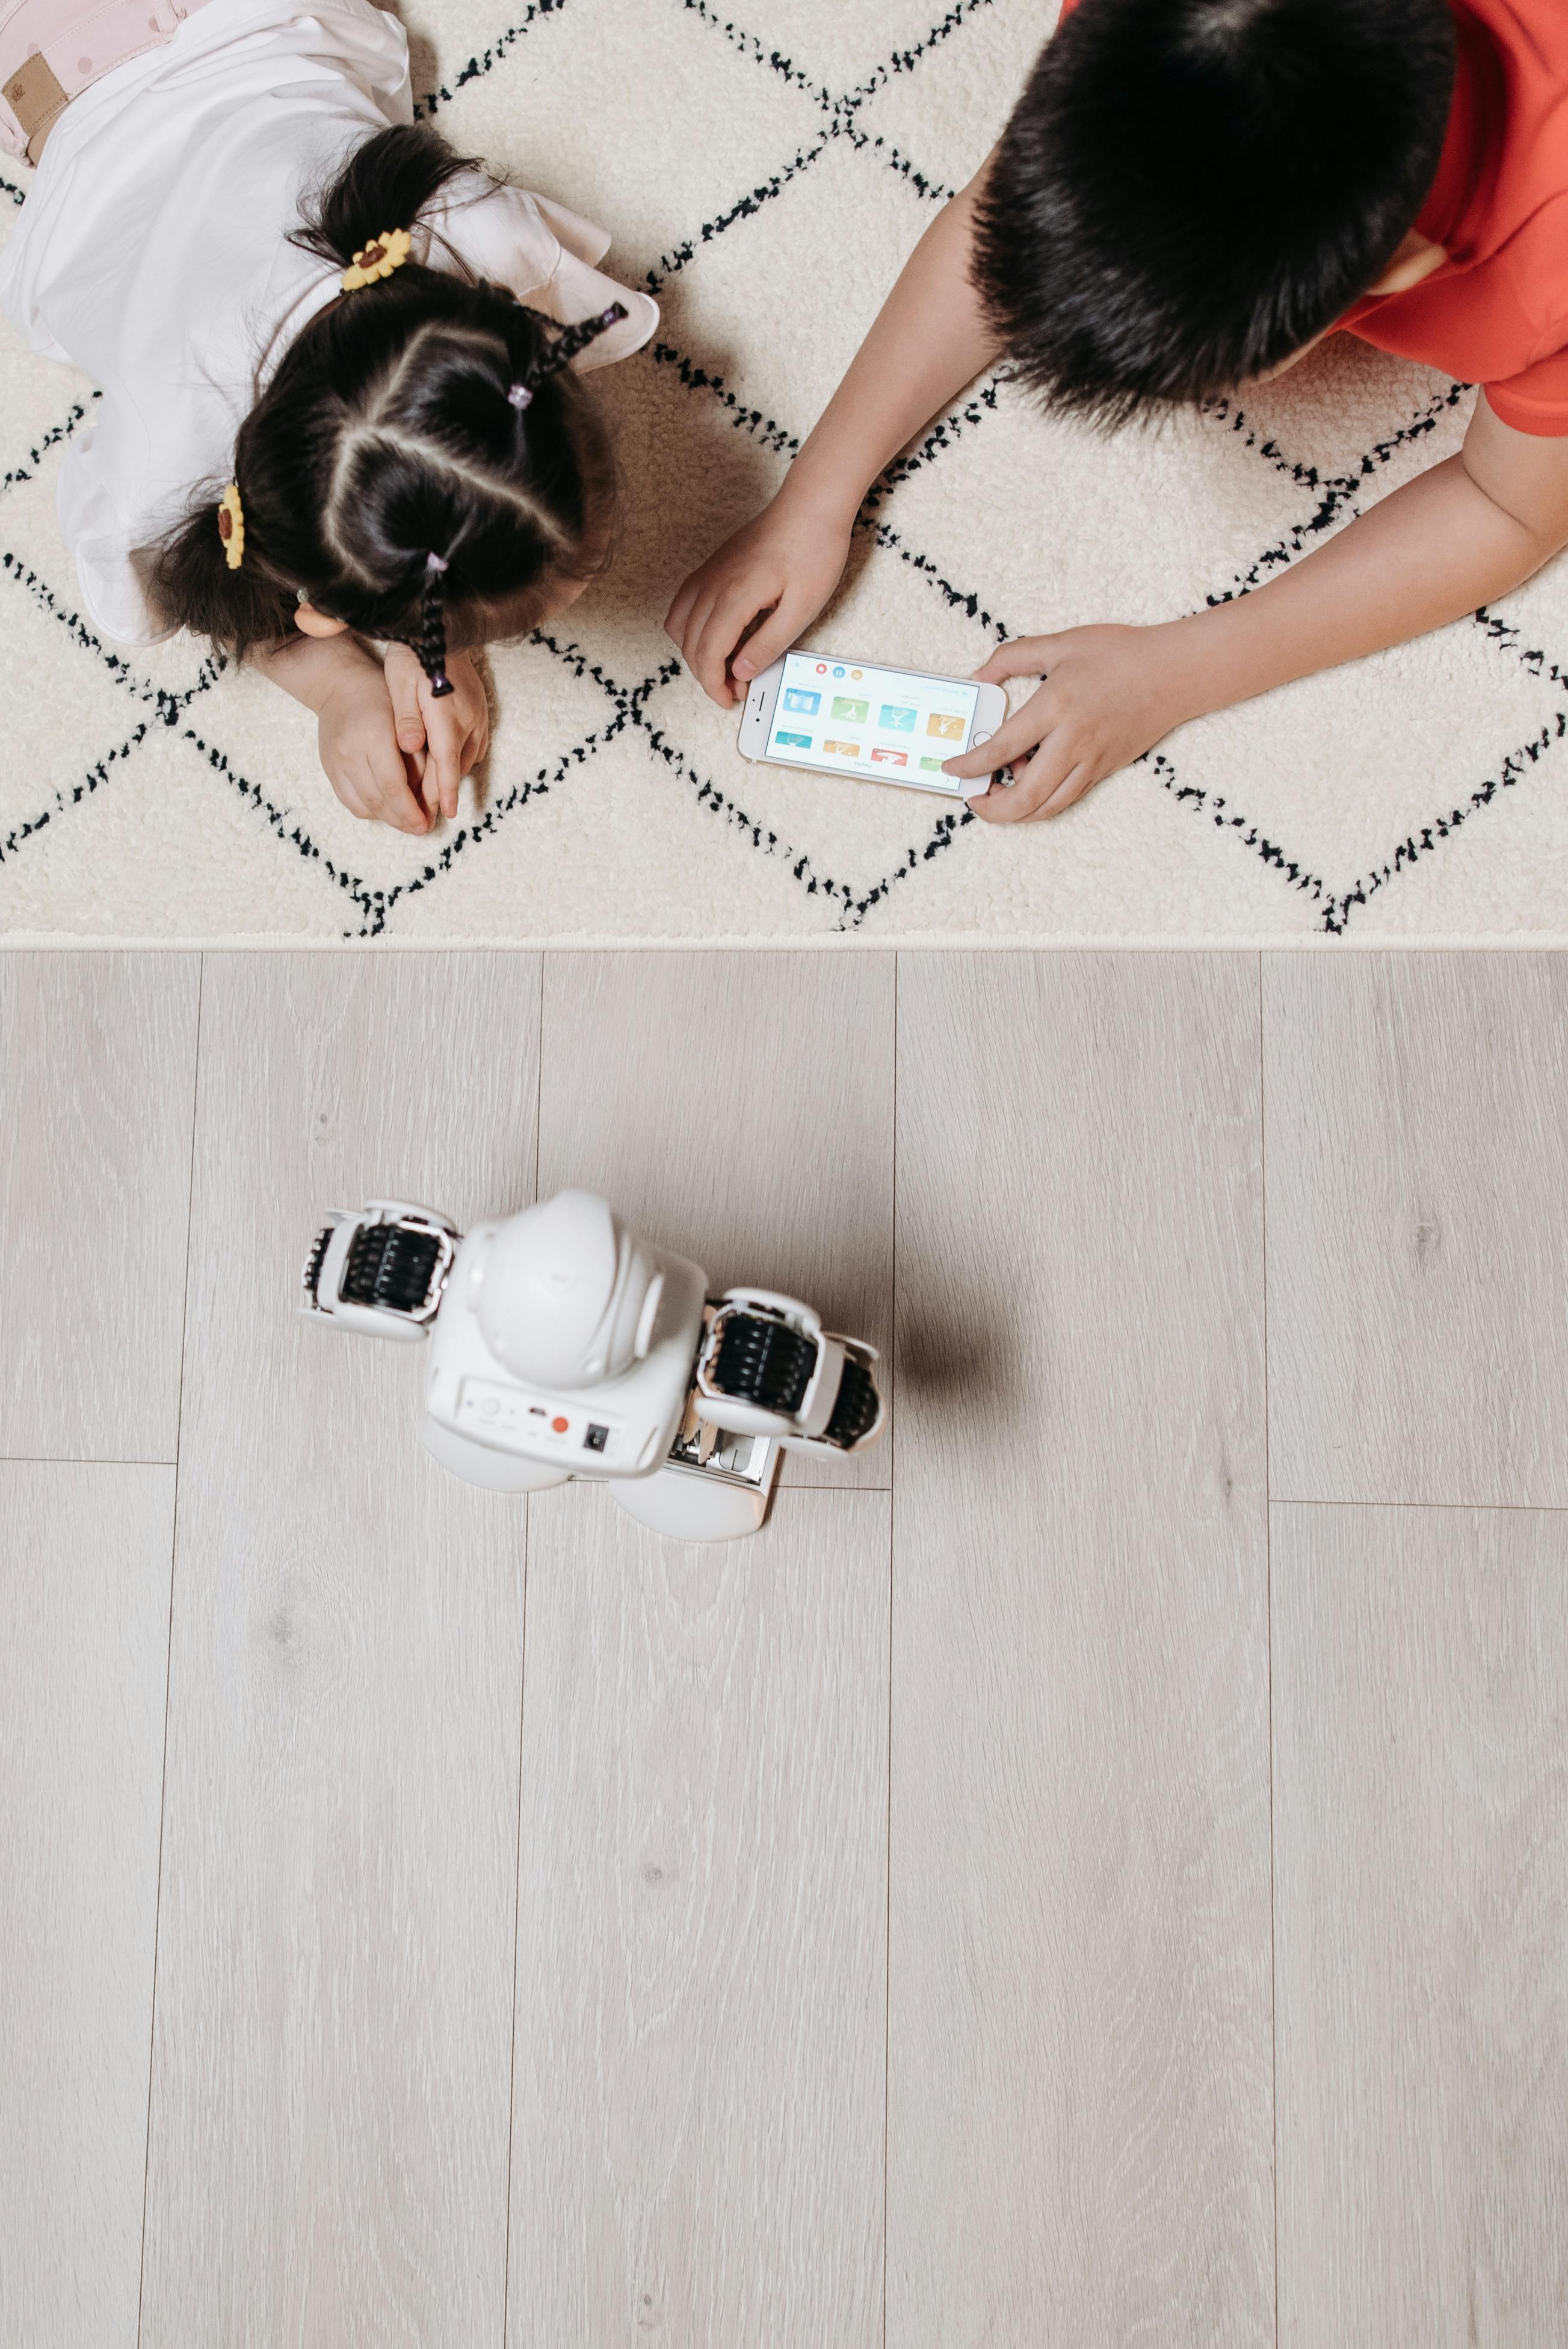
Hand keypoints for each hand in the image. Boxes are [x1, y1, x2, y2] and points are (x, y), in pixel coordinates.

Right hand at [317, 659, 432, 834]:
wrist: (341, 687)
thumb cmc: (384, 699)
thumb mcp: (410, 721)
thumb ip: (421, 759)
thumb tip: (431, 802)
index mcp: (374, 736)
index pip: (394, 786)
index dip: (411, 811)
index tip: (427, 825)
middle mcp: (350, 752)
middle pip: (378, 801)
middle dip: (402, 821)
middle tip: (421, 828)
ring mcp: (335, 762)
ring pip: (364, 806)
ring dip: (388, 820)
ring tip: (407, 822)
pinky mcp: (328, 769)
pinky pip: (350, 802)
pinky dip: (371, 811)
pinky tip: (387, 810)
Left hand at [384, 645, 489, 821]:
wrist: (442, 627)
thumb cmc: (414, 656)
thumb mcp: (400, 684)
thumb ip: (406, 718)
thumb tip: (410, 747)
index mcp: (446, 716)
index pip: (447, 763)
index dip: (445, 791)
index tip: (446, 813)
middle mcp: (469, 720)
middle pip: (456, 766)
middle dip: (442, 790)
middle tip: (427, 811)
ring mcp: (479, 715)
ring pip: (467, 757)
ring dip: (451, 774)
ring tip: (433, 791)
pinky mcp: (481, 710)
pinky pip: (474, 745)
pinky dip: (460, 758)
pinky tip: (446, 762)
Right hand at [665, 493, 854, 705]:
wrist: (811, 507)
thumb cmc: (813, 551)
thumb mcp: (802, 608)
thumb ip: (768, 644)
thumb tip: (740, 672)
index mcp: (735, 596)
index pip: (708, 652)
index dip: (714, 684)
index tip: (729, 700)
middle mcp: (713, 584)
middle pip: (690, 644)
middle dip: (707, 675)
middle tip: (735, 690)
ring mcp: (709, 573)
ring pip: (680, 625)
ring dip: (696, 653)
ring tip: (726, 667)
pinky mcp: (712, 567)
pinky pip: (685, 604)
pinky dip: (691, 630)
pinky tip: (715, 638)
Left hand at [943, 623, 1196, 822]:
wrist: (1175, 673)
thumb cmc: (1120, 653)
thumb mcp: (1062, 643)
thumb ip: (1013, 657)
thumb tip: (980, 676)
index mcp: (1057, 706)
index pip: (1002, 748)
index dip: (971, 766)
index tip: (952, 768)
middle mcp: (1073, 741)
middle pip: (1024, 796)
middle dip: (991, 807)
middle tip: (974, 798)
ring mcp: (1092, 761)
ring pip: (1046, 807)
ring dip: (1016, 811)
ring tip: (999, 794)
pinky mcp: (1105, 771)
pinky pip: (1066, 799)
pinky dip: (1042, 802)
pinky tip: (1031, 784)